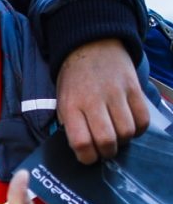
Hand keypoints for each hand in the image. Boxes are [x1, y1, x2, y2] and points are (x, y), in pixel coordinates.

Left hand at [56, 38, 149, 163]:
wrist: (91, 45)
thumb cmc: (73, 78)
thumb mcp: (62, 100)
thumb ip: (70, 122)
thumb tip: (82, 148)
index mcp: (71, 106)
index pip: (81, 141)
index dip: (86, 157)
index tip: (88, 157)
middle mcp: (93, 101)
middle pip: (107, 140)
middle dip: (106, 153)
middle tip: (104, 150)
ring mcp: (116, 94)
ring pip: (127, 132)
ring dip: (123, 141)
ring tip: (116, 136)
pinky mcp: (134, 88)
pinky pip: (142, 119)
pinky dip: (138, 129)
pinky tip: (130, 126)